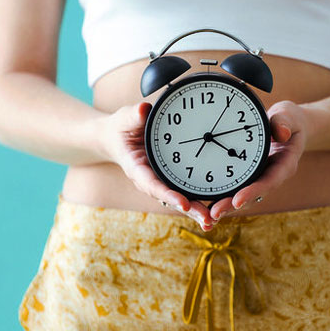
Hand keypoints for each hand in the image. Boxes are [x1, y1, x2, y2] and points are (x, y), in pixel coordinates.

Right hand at [99, 102, 214, 229]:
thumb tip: (143, 110)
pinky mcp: (169, 177)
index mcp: (136, 168)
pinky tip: (214, 207)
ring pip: (179, 197)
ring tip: (213, 220)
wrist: (115, 138)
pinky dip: (197, 199)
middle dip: (188, 209)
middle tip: (207, 220)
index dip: (167, 194)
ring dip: (196, 209)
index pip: (152, 184)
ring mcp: (159, 180)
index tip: (183, 203)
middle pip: (170, 197)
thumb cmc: (120, 128)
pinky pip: (183, 189)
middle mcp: (149, 179)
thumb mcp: (124, 119)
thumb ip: (134, 116)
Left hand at [208, 100, 307, 221]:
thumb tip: (282, 132)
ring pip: (243, 196)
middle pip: (253, 196)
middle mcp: (272, 176)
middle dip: (233, 205)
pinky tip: (205, 204)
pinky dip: (222, 196)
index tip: (237, 200)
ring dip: (225, 205)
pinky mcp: (248, 175)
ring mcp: (260, 177)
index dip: (253, 192)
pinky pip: (236, 187)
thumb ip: (284, 123)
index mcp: (284, 165)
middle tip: (214, 214)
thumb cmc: (288, 119)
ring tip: (207, 216)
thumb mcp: (289, 116)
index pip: (269, 182)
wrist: (288, 124)